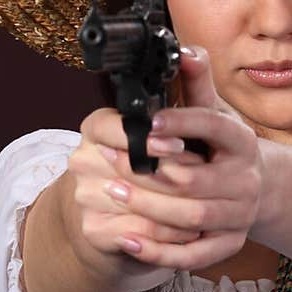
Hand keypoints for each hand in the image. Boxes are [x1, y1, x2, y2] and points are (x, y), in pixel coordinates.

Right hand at [68, 102, 206, 291]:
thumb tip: (190, 54)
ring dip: (178, 209)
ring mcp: (84, 196)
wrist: (117, 220)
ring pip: (138, 204)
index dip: (147, 139)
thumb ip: (186, 86)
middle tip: (209, 181)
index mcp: (96, 128)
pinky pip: (137, 235)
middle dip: (176, 176)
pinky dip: (168, 237)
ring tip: (209, 208)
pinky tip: (191, 233)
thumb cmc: (152, 163)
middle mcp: (82, 160)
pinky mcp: (93, 230)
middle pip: (131, 168)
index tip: (178, 145)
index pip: (111, 126)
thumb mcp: (173, 121)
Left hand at [79, 46, 263, 271]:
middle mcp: (246, 181)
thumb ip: (196, 84)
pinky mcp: (228, 245)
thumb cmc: (223, 147)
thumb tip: (183, 49)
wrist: (259, 190)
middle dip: (149, 173)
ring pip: (191, 218)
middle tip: (107, 161)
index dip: (181, 123)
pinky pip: (193, 255)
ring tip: (111, 192)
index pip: (213, 127)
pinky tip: (126, 241)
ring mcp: (240, 216)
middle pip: (194, 181)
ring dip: (148, 208)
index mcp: (241, 142)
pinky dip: (159, 252)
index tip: (147, 121)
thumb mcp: (215, 113)